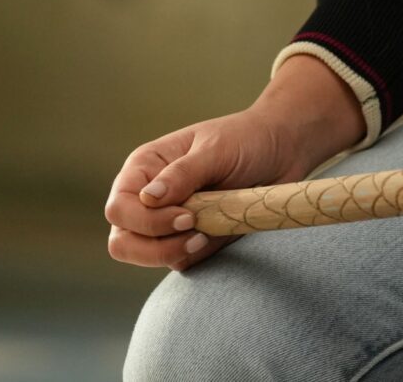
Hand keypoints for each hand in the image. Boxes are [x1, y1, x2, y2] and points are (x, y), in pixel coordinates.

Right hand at [106, 54, 363, 271]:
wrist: (283, 152)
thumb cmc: (246, 140)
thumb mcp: (214, 150)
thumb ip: (181, 174)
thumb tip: (147, 199)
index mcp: (144, 168)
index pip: (120, 209)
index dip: (147, 221)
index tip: (187, 215)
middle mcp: (149, 197)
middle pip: (123, 240)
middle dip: (154, 247)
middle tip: (195, 234)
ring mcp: (167, 221)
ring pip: (146, 257)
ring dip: (174, 253)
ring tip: (206, 236)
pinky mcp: (189, 239)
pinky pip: (178, 263)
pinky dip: (194, 257)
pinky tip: (216, 236)